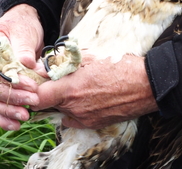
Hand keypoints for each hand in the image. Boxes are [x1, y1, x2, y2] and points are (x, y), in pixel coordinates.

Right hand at [0, 4, 44, 129]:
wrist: (25, 26)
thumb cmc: (22, 27)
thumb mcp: (24, 32)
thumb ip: (23, 48)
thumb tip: (26, 63)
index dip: (10, 80)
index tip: (30, 85)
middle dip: (13, 97)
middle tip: (33, 100)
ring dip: (10, 110)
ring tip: (26, 116)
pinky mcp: (2, 88)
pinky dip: (5, 117)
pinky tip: (16, 125)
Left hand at [30, 52, 158, 129]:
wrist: (146, 84)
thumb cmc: (120, 67)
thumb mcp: (91, 57)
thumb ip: (67, 62)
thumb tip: (49, 64)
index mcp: (71, 88)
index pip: (38, 97)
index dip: (35, 90)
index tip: (38, 83)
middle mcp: (75, 107)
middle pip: (50, 103)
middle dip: (52, 91)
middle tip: (63, 79)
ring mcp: (84, 118)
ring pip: (63, 110)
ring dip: (65, 100)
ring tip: (81, 86)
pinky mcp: (94, 124)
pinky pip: (75, 119)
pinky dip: (75, 110)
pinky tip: (86, 98)